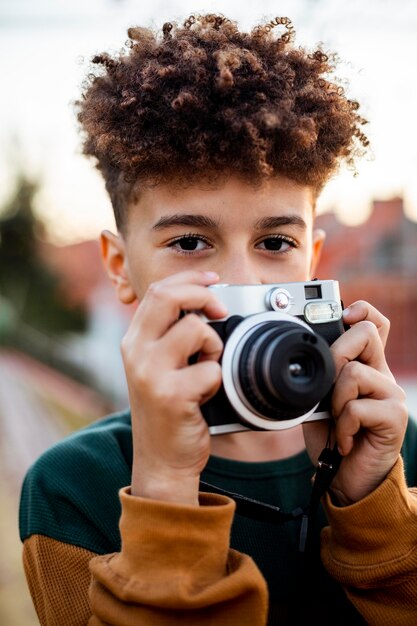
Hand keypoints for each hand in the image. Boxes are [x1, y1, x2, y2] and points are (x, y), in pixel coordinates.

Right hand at [121, 271, 226, 504]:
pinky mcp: (170, 395)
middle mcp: (136, 352)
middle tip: (220, 310)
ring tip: (207, 366)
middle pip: (169, 296)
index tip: (212, 279)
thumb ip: (170, 335)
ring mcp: (150, 373)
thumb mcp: (158, 366)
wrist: (161, 458)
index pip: (158, 290)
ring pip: (195, 329)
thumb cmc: (167, 410)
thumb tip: (206, 304)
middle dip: (203, 295)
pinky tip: (205, 394)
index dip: (189, 278)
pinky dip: (217, 380)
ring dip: (214, 345)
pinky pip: (211, 369)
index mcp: (134, 341)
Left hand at [303, 301, 407, 504]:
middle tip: (329, 389)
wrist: (349, 480)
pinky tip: (343, 440)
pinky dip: (341, 427)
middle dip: (336, 356)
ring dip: (334, 401)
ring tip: (337, 422)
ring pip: (354, 372)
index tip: (344, 314)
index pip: (375, 324)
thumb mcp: (319, 401)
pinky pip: (356, 407)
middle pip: (367, 334)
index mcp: (366, 366)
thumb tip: (306, 357)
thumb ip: (320, 378)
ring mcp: (391, 394)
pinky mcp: (395, 416)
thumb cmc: (333, 438)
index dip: (362, 310)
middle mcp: (382, 374)